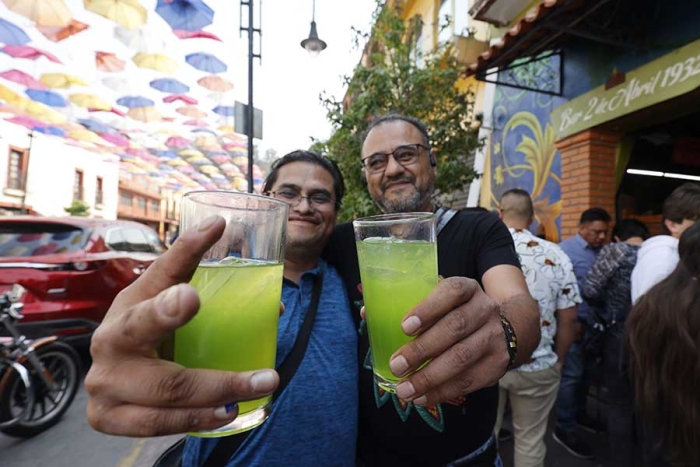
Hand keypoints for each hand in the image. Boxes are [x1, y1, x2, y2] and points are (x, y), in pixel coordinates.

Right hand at [85, 216, 279, 436]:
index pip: (159, 271)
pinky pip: (154, 424)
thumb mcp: (169, 304)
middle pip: (160, 345)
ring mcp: (104, 383)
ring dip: (217, 394)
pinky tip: (224, 414)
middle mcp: (109, 341)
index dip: (186, 251)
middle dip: (205, 341)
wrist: (113, 375)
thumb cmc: (151, 333)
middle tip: (259, 366)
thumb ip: (211, 293)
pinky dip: (193, 419)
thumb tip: (275, 304)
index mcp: (128, 303)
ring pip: (164, 393)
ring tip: (258, 387)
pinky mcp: (107, 417)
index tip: (216, 229)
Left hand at [388, 277, 509, 405]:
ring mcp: (495, 337)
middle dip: (422, 350)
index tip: (404, 327)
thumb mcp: (438, 300)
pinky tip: (421, 397)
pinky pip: (469, 381)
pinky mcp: (497, 364)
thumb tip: (366, 313)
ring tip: (404, 389)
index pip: (451, 291)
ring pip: (462, 358)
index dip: (428, 308)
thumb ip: (405, 304)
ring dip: (429, 377)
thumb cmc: (455, 312)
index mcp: (467, 288)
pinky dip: (442, 392)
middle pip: (455, 327)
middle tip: (396, 365)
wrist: (503, 329)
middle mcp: (485, 309)